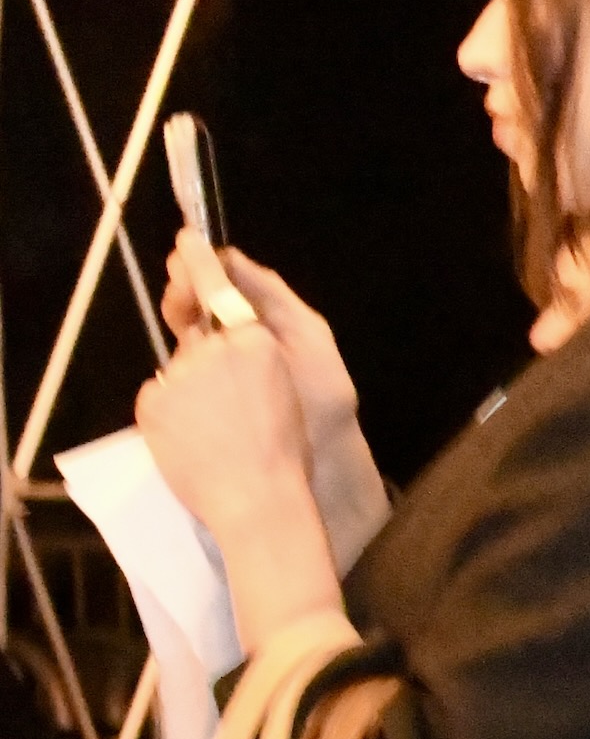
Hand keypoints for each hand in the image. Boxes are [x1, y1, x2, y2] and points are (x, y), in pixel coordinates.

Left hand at [161, 232, 390, 565]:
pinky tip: (197, 440)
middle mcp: (212, 349)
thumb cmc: (286, 448)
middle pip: (197, 336)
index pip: (219, 288)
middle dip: (203, 352)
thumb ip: (255, 351)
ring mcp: (178, 375)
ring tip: (220, 432)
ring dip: (192, 391)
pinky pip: (161, 397)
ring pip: (180, 370)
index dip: (199, 261)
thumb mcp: (285, 387)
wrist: (258, 499)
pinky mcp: (153, 402)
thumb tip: (226, 334)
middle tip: (226, 393)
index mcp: (255, 342)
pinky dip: (172, 415)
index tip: (187, 238)